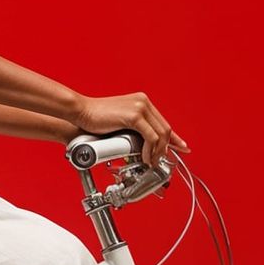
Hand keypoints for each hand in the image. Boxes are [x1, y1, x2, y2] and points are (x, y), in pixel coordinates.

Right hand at [73, 92, 190, 167]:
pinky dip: (150, 150)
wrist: (81, 112)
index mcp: (142, 102)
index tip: (182, 147)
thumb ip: (134, 130)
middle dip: (165, 149)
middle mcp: (144, 102)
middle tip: (158, 162)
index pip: (163, 122)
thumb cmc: (95, 118)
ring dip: (157, 152)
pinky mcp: (134, 116)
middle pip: (165, 129)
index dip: (174, 137)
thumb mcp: (120, 122)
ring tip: (150, 162)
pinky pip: (150, 137)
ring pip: (160, 134)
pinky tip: (145, 158)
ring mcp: (140, 107)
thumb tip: (143, 145)